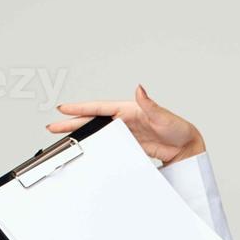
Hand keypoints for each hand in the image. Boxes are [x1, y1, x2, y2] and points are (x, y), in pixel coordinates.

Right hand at [50, 86, 204, 164]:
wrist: (187, 147)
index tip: (64, 109)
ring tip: (62, 136)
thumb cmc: (178, 129)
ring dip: (81, 134)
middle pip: (93, 120)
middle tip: (52, 126)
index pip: (99, 108)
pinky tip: (85, 149)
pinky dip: (95, 146)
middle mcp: (124, 120)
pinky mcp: (129, 144)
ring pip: (97, 132)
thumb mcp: (163, 116)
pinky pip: (108, 145)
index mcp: (129, 110)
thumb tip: (140, 90)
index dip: (81, 109)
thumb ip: (150, 104)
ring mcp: (126, 132)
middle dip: (72, 123)